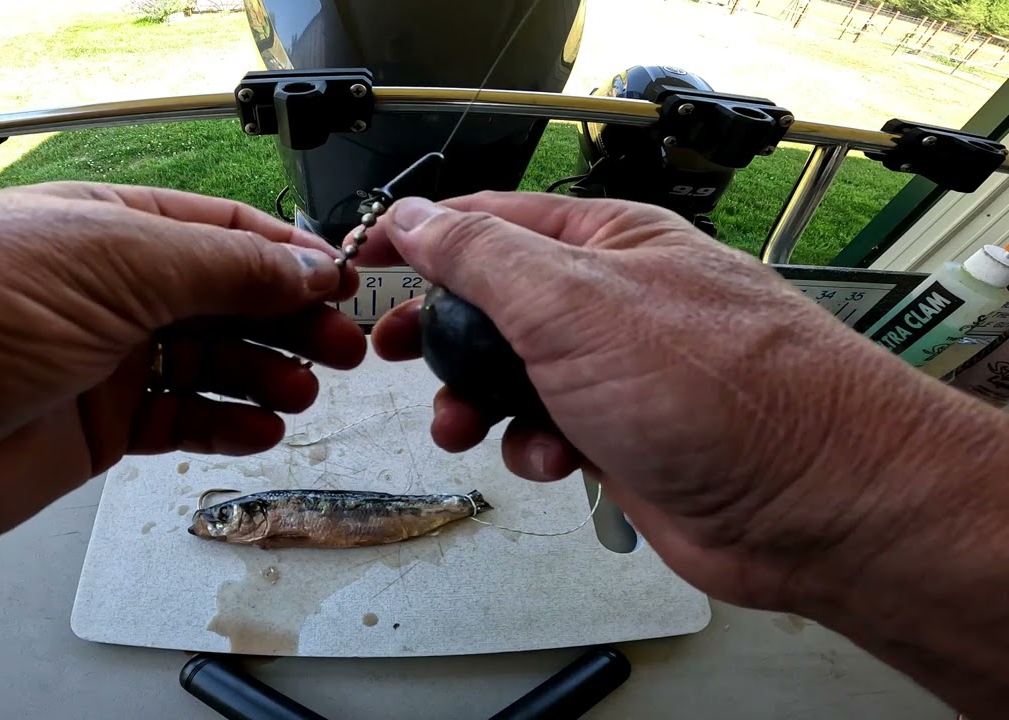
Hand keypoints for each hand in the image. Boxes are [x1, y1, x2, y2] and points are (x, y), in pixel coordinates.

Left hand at [0, 181, 364, 608]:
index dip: (289, 256)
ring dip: (265, 376)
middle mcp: (103, 293)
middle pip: (226, 300)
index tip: (343, 283)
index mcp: (105, 227)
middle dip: (290, 320)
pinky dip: (225, 427)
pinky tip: (259, 429)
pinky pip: (179, 424)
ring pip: (209, 364)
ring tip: (305, 391)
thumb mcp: (99, 264)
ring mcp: (97, 364)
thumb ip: (217, 267)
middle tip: (343, 348)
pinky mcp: (89, 433)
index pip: (223, 232)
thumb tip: (305, 263)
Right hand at [353, 191, 985, 610]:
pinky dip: (533, 447)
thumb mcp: (573, 304)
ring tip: (462, 425)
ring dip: (477, 402)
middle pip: (495, 304)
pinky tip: (551, 458)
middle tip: (398, 352)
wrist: (809, 503)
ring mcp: (620, 372)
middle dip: (442, 333)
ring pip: (514, 376)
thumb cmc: (724, 391)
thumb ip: (483, 257)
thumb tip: (418, 219)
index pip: (490, 220)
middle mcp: (613, 302)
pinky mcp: (624, 436)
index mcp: (606, 244)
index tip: (365, 258)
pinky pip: (547, 431)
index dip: (420, 236)